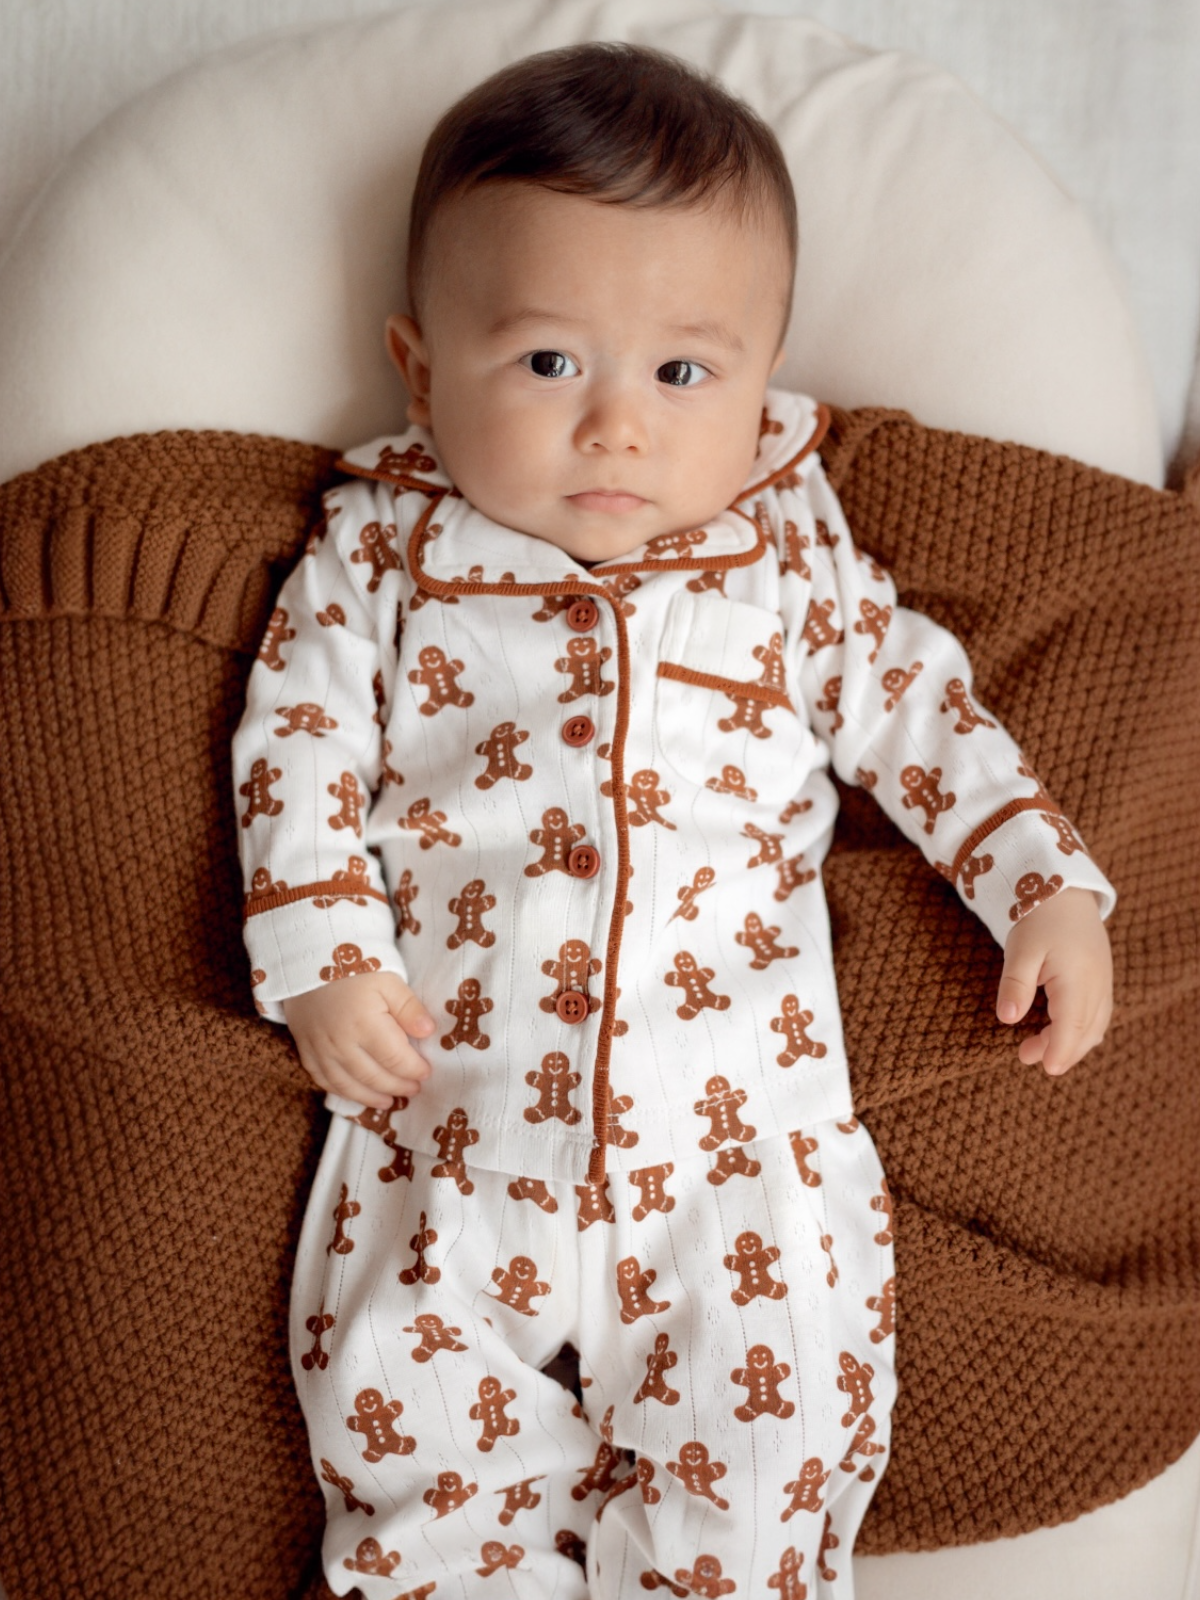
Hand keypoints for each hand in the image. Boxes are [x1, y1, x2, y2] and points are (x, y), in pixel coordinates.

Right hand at [282, 972, 435, 1108]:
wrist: (309, 961)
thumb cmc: (355, 969)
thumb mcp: (389, 981)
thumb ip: (409, 1008)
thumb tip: (428, 1033)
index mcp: (365, 1024)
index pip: (396, 1059)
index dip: (414, 1070)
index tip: (426, 1072)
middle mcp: (341, 1043)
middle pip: (374, 1077)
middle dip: (397, 1087)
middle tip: (413, 1090)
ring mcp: (320, 1050)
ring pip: (348, 1086)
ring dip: (371, 1097)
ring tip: (389, 1101)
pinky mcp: (305, 1050)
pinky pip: (323, 1081)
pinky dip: (341, 1092)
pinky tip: (356, 1094)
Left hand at [996, 887, 1111, 1074]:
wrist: (1065, 891)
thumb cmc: (1039, 918)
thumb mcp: (1020, 949)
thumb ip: (1015, 984)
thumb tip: (1007, 1018)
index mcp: (1078, 979)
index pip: (1072, 1026)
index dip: (1060, 1051)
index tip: (1046, 1069)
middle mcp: (1098, 984)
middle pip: (1086, 1032)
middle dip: (1059, 1050)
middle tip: (1024, 1056)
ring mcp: (1104, 982)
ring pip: (1095, 1026)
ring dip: (1070, 1042)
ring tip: (1035, 1047)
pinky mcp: (1102, 980)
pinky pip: (1098, 1014)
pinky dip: (1080, 1029)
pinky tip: (1058, 1030)